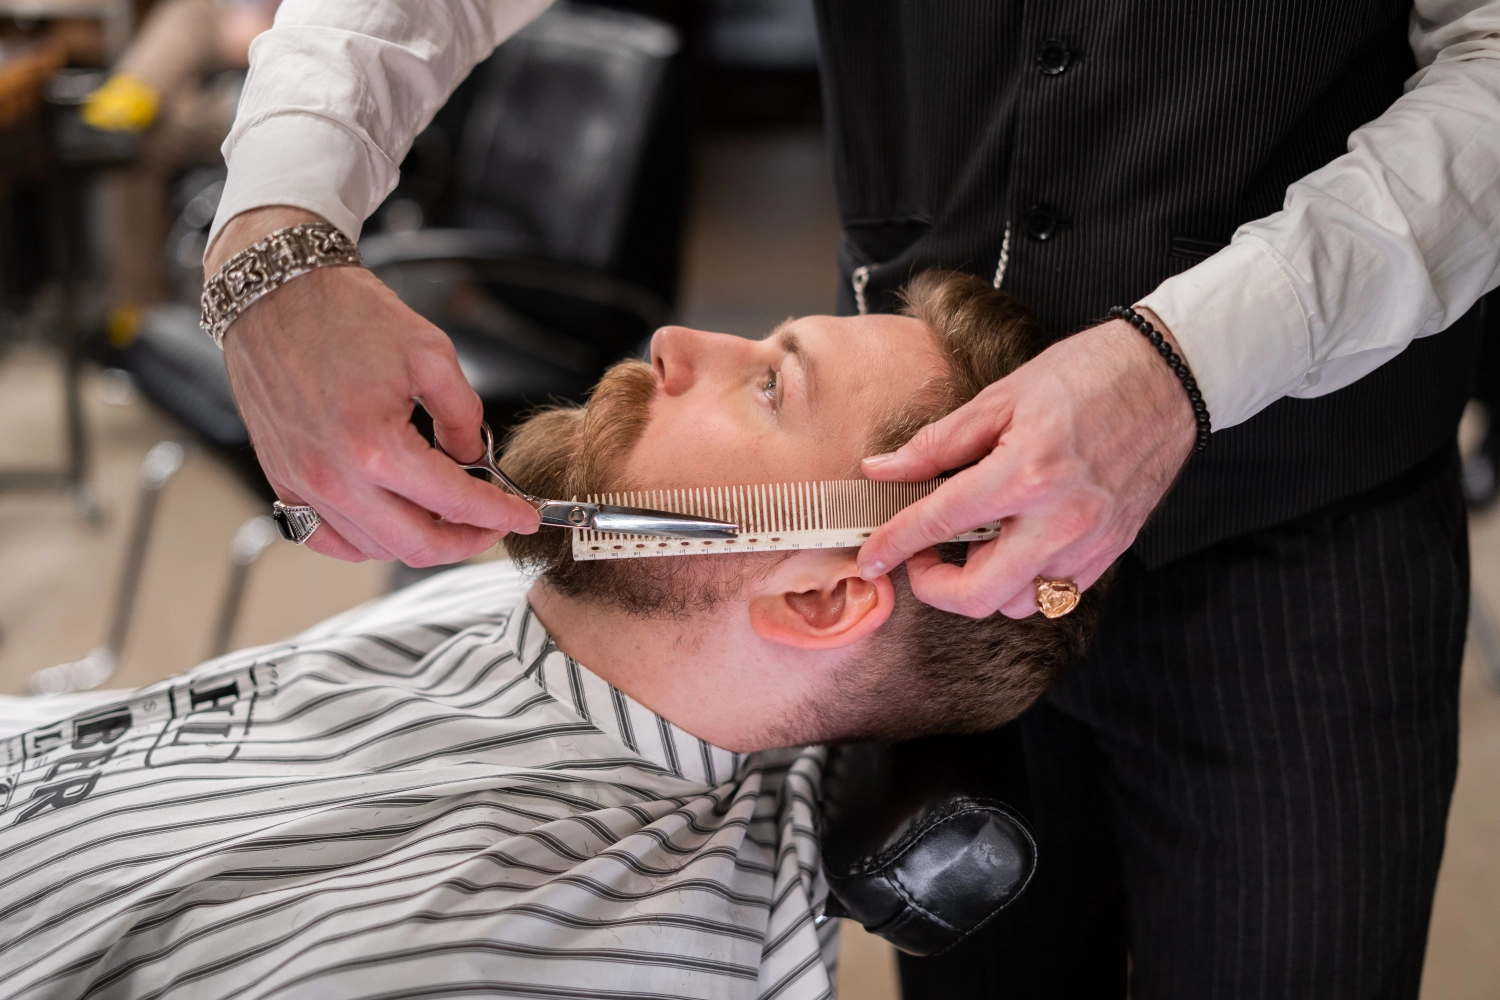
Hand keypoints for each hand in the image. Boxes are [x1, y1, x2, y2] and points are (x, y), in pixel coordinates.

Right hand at [207, 207, 539, 564]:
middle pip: (417, 545)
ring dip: (419, 541)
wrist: (276, 293)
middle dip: (467, 541)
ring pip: (374, 548)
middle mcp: (334, 477)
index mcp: (376, 446)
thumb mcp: (432, 354)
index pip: (455, 502)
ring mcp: (302, 483)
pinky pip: (325, 538)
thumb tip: (473, 458)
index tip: (523, 517)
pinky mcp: (281, 479)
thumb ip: (463, 416)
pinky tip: (392, 520)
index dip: (499, 514)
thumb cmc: (347, 314)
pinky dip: (366, 540)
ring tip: (446, 515)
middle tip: (491, 525)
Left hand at [856, 309, 1196, 617]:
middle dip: (935, 586)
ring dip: (983, 584)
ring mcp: (1090, 543)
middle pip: (978, 595)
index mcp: (1026, 474)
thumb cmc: (1086, 377)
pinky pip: (1054, 594)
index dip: (894, 544)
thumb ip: (936, 445)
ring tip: (977, 540)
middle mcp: (1060, 520)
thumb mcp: (1000, 399)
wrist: (1166, 377)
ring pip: (1016, 603)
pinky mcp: (1111, 552)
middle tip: (922, 555)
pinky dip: (1023, 579)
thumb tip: (882, 470)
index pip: (940, 524)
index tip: (871, 556)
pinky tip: (1015, 542)